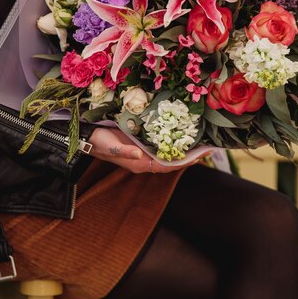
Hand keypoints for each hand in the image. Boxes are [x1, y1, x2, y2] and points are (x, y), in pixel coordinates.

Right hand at [88, 127, 211, 173]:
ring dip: (184, 148)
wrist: (88, 136)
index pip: (167, 165)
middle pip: (172, 160)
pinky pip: (162, 143)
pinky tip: (183, 133)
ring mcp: (144, 151)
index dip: (184, 162)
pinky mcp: (142, 141)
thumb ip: (124, 151)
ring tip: (202, 142)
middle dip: (190, 156)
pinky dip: (174, 140)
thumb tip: (140, 155)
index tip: (200, 156)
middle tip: (209, 148)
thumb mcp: (109, 146)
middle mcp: (144, 159)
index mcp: (139, 163)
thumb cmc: (98, 142)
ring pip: (169, 152)